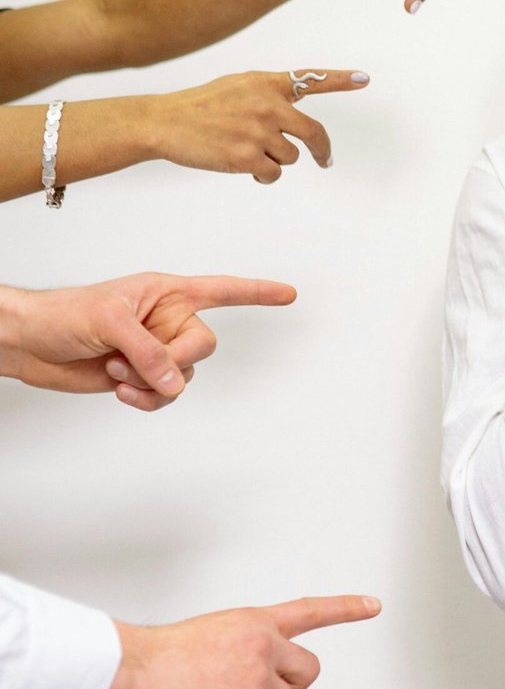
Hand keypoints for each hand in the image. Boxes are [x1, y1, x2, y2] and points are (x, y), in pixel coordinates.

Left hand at [0, 273, 295, 410]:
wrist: (30, 343)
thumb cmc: (63, 314)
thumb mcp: (109, 322)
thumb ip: (148, 350)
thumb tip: (174, 381)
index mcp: (167, 293)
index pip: (224, 290)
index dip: (258, 293)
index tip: (289, 294)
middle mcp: (168, 321)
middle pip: (204, 347)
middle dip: (175, 360)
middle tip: (143, 360)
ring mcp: (156, 351)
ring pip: (185, 377)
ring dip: (154, 382)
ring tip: (117, 371)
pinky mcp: (142, 377)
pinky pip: (166, 395)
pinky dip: (147, 398)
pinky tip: (121, 389)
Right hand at [94, 595, 380, 688]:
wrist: (129, 672)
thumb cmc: (150, 660)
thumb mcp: (205, 637)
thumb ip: (235, 654)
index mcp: (253, 623)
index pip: (309, 611)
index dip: (345, 608)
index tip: (374, 605)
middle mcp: (266, 646)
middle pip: (306, 674)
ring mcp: (261, 679)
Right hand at [149, 69, 368, 182]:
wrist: (163, 122)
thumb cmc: (202, 107)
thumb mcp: (238, 87)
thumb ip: (270, 96)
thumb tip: (296, 124)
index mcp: (266, 83)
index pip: (310, 79)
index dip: (340, 80)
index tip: (365, 79)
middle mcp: (268, 104)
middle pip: (314, 133)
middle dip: (321, 151)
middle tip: (325, 161)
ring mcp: (259, 131)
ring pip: (291, 157)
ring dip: (275, 160)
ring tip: (245, 150)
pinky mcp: (248, 156)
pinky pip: (274, 173)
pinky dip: (263, 176)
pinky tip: (242, 165)